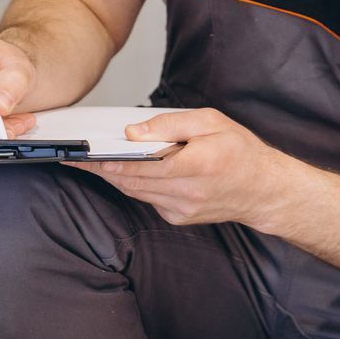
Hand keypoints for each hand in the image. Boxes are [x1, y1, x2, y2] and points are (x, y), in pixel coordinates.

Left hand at [66, 108, 287, 225]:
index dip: (105, 161)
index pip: (137, 165)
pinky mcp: (179, 217)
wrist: (264, 190)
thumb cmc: (241, 152)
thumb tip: (132, 132)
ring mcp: (181, 209)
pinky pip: (147, 198)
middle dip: (99, 170)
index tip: (81, 155)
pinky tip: (126, 172)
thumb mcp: (210, 122)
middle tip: (75, 158)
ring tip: (91, 163)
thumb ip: (169, 125)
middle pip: (130, 181)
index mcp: (195, 165)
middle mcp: (186, 192)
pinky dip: (134, 185)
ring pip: (135, 191)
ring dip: (113, 178)